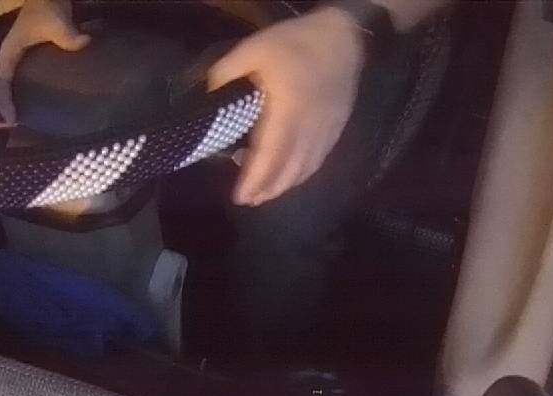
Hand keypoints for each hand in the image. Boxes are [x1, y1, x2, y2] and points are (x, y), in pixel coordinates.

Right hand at [0, 0, 89, 124]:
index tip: (12, 120)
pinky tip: (39, 101)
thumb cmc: (46, 6)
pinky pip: (22, 76)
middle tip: (17, 125)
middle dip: (6, 105)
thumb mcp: (56, 21)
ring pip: (10, 81)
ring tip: (24, 117)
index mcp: (10, 51)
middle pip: (2, 85)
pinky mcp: (30, 55)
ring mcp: (20, 55)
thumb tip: (84, 43)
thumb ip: (68, 35)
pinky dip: (25, 90)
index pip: (1, 80)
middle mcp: (11, 55)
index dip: (4, 101)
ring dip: (13, 98)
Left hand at [209, 8, 365, 205]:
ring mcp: (325, 132)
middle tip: (248, 201)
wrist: (343, 38)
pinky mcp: (335, 131)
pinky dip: (301, 175)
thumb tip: (210, 101)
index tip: (240, 196)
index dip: (254, 179)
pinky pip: (317, 162)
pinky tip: (290, 178)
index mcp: (287, 110)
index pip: (269, 155)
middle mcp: (308, 128)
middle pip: (288, 170)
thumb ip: (226, 74)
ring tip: (265, 195)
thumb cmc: (294, 43)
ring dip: (284, 186)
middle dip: (267, 190)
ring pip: (304, 170)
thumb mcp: (252, 49)